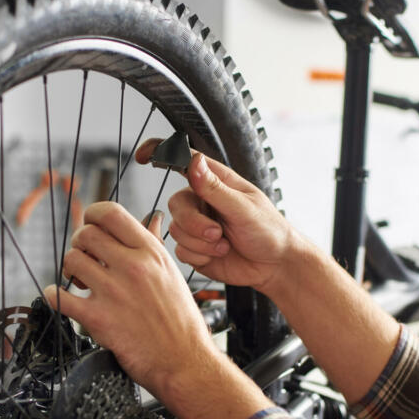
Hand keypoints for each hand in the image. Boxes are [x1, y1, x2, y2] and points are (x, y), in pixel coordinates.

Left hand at [44, 201, 221, 401]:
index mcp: (150, 253)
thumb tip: (151, 218)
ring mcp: (113, 292)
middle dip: (80, 244)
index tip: (90, 224)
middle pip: (85, 234)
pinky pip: (59, 297)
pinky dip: (53, 296)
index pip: (110, 213)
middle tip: (85, 258)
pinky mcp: (98, 319)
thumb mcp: (172, 273)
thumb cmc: (181, 320)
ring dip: (69, 269)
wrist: (183, 361)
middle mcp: (132, 267)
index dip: (93, 215)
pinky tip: (60, 297)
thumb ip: (155, 243)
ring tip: (80, 281)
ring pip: (71, 261)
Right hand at [136, 140, 295, 293]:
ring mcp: (197, 225)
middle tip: (217, 233)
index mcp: (217, 182)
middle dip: (194, 223)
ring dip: (200, 242)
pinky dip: (199, 256)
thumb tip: (194, 163)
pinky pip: (180, 250)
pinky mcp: (195, 248)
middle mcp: (203, 201)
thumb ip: (216, 188)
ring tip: (224, 244)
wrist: (274, 266)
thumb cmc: (269, 230)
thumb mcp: (244, 207)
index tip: (144, 156)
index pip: (184, 160)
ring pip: (176, 230)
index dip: (161, 153)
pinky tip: (219, 254)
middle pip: (176, 204)